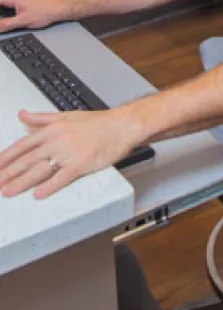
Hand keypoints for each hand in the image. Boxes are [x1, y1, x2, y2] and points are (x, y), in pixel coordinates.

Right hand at [0, 0, 66, 32]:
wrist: (58, 10)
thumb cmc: (44, 12)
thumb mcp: (23, 21)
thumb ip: (6, 24)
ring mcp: (18, 0)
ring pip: (2, 4)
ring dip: (0, 10)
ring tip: (1, 22)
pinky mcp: (22, 5)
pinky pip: (7, 6)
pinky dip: (2, 11)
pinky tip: (3, 18)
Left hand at [0, 107, 139, 198]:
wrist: (124, 125)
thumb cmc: (99, 122)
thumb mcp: (67, 115)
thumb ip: (41, 118)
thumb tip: (23, 115)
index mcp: (53, 129)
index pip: (22, 145)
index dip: (5, 157)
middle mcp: (58, 140)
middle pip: (27, 159)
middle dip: (7, 173)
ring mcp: (69, 152)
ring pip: (40, 169)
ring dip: (21, 182)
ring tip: (7, 191)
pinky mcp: (82, 162)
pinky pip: (62, 176)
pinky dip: (50, 186)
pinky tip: (39, 194)